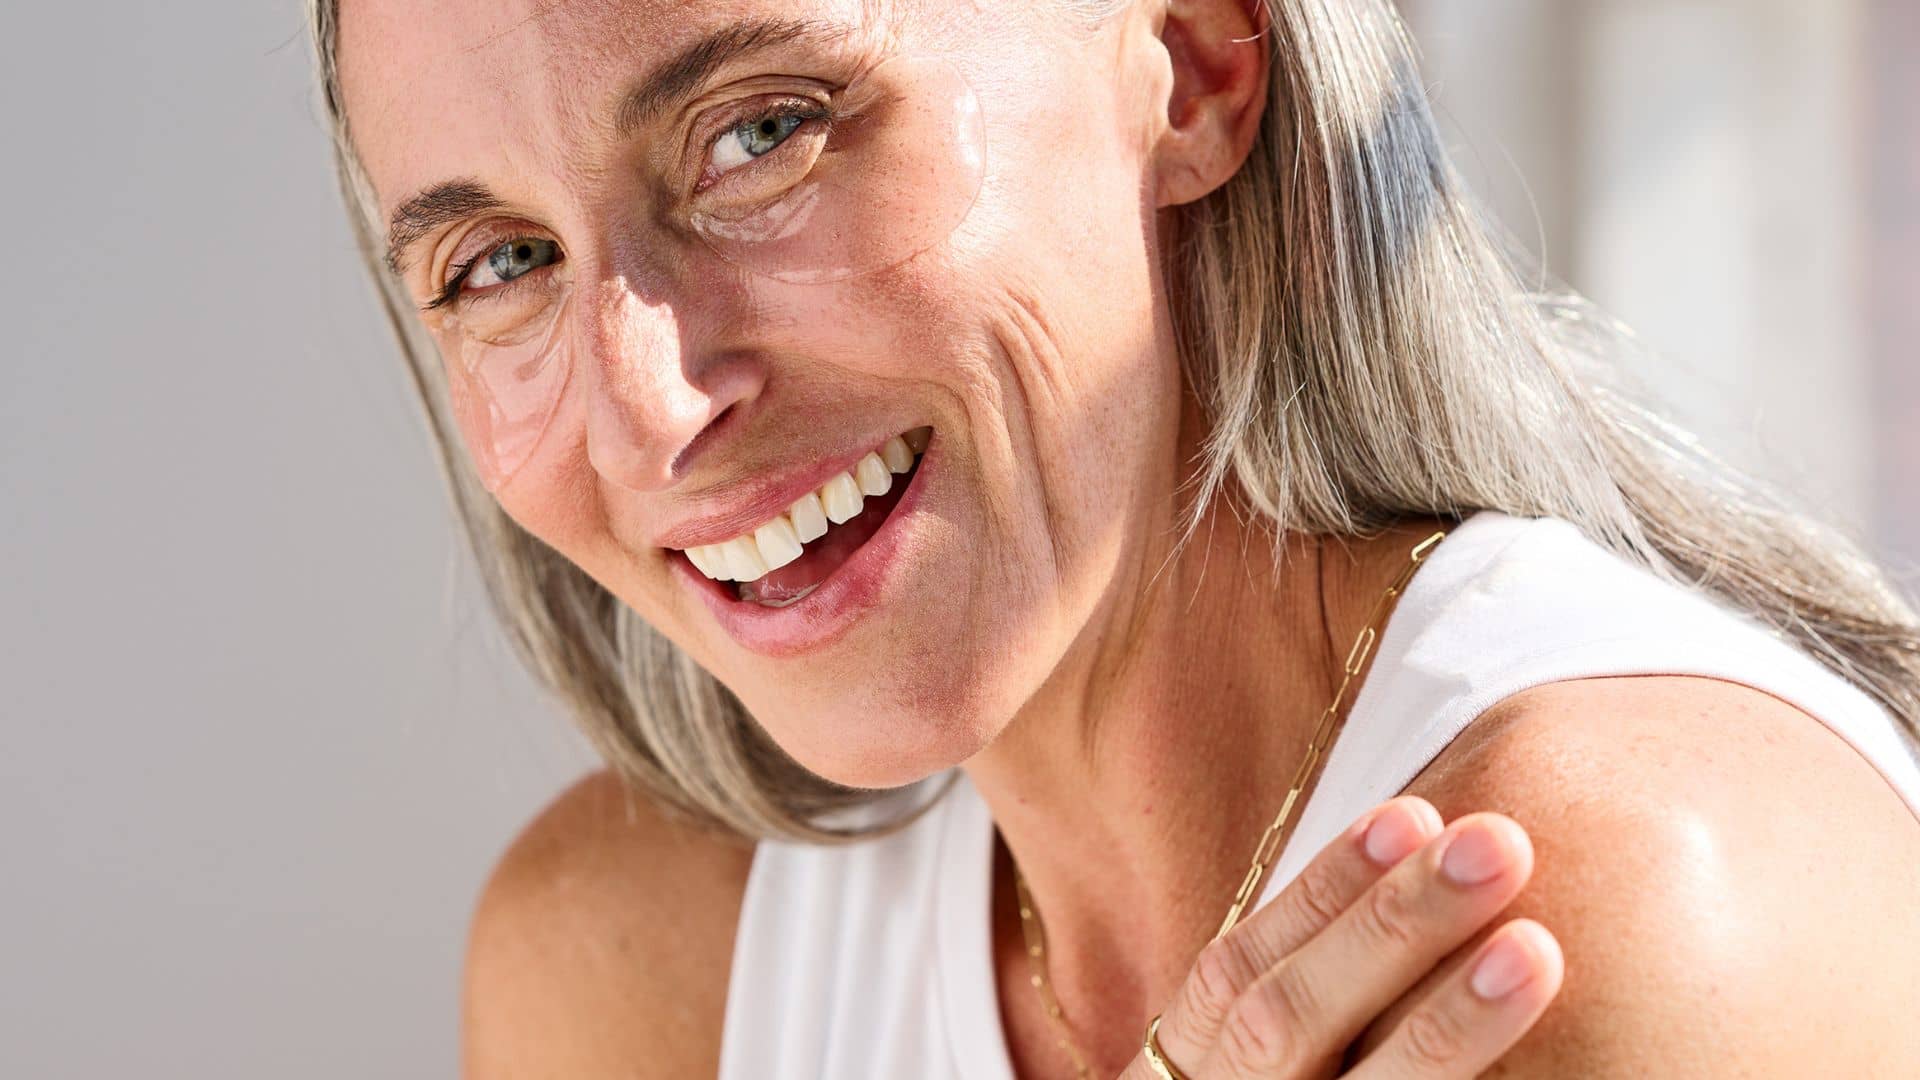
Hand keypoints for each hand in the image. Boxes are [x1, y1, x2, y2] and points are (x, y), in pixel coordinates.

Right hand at [1119, 797, 1562, 1078]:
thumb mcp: (1246, 1064)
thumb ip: (1311, 988)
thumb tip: (1430, 845)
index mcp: (1190, 1070)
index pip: (1238, 972)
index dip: (1320, 890)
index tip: (1414, 814)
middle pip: (1290, 1025)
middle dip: (1391, 930)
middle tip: (1500, 844)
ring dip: (1442, 1026)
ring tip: (1537, 948)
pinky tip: (1551, 1077)